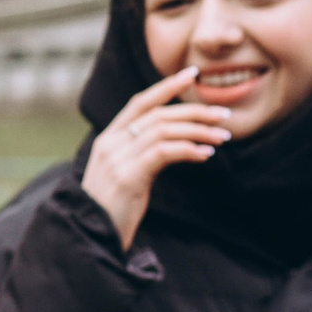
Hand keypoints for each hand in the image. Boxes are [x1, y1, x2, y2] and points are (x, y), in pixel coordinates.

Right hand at [79, 67, 234, 248]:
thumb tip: (176, 145)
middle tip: (222, 116)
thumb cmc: (111, 210)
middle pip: (158, 115)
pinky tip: (205, 154)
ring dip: (198, 131)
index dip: (166, 86)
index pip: (140, 102)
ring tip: (222, 137)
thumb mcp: (123, 175)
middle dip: (194, 111)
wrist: (89, 236)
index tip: (191, 75)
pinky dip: (188, 149)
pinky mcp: (128, 177)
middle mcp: (110, 144)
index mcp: (108, 139)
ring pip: (163, 131)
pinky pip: (164, 152)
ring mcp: (117, 159)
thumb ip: (140, 156)